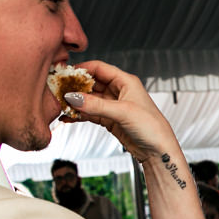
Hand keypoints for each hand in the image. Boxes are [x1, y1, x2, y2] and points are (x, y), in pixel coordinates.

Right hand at [62, 60, 179, 162]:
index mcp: (126, 81)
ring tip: (60, 105)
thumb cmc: (151, 127)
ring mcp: (113, 106)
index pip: (100, 68)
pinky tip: (68, 117)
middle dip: (76, 86)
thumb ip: (97, 105)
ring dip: (76, 102)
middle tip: (59, 90)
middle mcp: (119, 91)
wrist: (158, 151)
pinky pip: (90, 113)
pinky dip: (79, 115)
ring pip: (89, 99)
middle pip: (92, 83)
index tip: (66, 73)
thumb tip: (74, 97)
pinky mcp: (110, 120)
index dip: (82, 69)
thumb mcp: (123, 112)